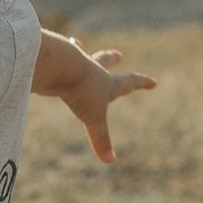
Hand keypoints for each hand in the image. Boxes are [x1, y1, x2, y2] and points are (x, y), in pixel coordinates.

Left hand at [31, 32, 155, 163]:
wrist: (58, 66)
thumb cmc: (80, 90)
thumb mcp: (93, 118)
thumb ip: (100, 139)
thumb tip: (110, 160)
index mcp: (106, 82)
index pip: (128, 82)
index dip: (141, 83)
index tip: (153, 82)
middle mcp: (92, 69)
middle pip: (105, 61)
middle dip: (112, 59)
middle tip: (118, 54)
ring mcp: (74, 62)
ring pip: (80, 55)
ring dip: (80, 50)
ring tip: (76, 42)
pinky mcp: (56, 62)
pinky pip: (57, 59)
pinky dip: (56, 59)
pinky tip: (49, 57)